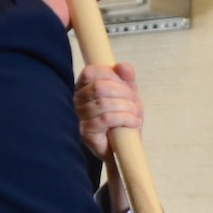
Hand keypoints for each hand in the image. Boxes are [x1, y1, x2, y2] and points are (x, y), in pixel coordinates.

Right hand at [74, 63, 143, 212]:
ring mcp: (79, 116)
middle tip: (134, 104)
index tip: (126, 86)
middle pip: (100, 87)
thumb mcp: (128, 93)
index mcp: (84, 86)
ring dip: (127, 108)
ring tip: (135, 115)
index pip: (91, 72)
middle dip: (124, 93)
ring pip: (104, 103)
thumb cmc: (123, 116)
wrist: (124, 145)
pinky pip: (106, 119)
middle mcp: (77, 100)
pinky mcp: (85, 132)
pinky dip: (125, 118)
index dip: (112, 76)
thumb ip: (126, 77)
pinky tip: (133, 122)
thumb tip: (123, 67)